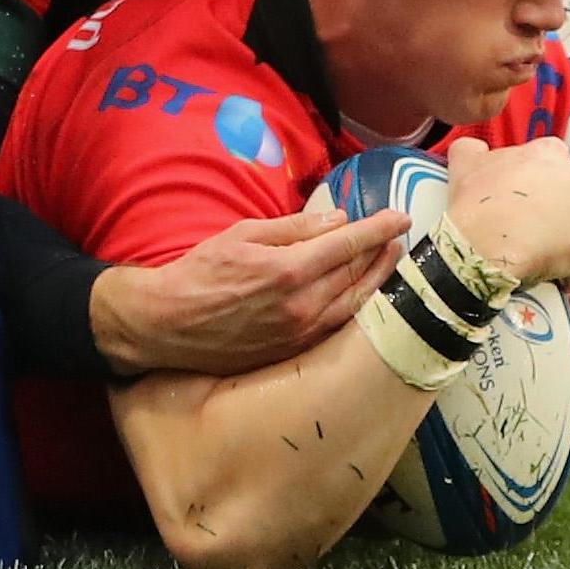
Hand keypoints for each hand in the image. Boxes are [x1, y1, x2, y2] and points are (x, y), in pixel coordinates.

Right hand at [90, 207, 412, 376]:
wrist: (168, 324)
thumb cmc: (199, 272)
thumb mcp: (241, 235)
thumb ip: (292, 228)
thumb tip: (337, 220)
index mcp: (288, 271)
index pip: (348, 245)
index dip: (379, 228)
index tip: (401, 216)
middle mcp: (301, 306)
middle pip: (358, 275)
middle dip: (383, 252)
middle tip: (399, 236)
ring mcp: (300, 333)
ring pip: (354, 305)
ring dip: (377, 281)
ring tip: (390, 262)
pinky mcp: (293, 351)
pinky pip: (337, 326)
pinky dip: (356, 306)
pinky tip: (362, 294)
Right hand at [444, 136, 569, 288]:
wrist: (482, 246)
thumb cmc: (476, 204)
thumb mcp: (463, 160)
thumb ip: (473, 148)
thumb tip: (475, 150)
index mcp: (551, 152)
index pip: (550, 160)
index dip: (532, 178)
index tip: (519, 191)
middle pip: (568, 192)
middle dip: (550, 206)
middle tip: (522, 220)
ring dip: (557, 235)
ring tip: (527, 246)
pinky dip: (562, 263)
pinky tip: (538, 265)